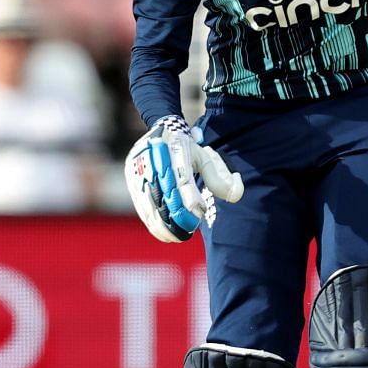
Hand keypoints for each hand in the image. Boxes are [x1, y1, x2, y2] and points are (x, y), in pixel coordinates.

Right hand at [125, 116, 243, 242]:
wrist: (159, 130)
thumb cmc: (186, 149)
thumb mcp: (205, 157)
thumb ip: (219, 177)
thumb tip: (235, 197)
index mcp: (175, 149)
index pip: (182, 178)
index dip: (190, 198)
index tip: (200, 213)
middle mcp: (154, 158)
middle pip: (165, 193)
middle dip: (176, 216)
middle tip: (189, 230)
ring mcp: (140, 168)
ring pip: (150, 202)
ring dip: (163, 224)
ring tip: (178, 237)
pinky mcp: (132, 178)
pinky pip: (141, 205)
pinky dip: (152, 222)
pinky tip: (164, 234)